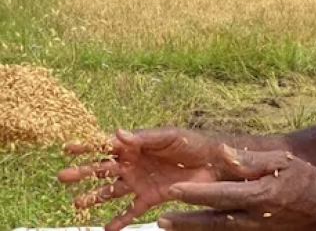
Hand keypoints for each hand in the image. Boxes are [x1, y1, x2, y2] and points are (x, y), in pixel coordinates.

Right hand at [57, 127, 226, 230]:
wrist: (214, 162)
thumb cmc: (192, 143)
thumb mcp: (168, 136)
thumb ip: (143, 137)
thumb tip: (117, 132)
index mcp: (136, 145)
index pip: (107, 145)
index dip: (87, 146)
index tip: (67, 148)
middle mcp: (134, 163)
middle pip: (103, 169)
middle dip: (83, 173)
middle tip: (63, 177)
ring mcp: (140, 181)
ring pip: (111, 191)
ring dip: (95, 197)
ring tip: (77, 204)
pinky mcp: (151, 197)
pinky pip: (131, 211)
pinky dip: (119, 220)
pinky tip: (107, 228)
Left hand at [157, 145, 315, 230]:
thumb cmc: (309, 181)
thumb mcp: (282, 162)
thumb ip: (250, 160)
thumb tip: (222, 152)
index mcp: (259, 196)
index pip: (220, 195)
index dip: (195, 193)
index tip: (173, 189)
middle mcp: (255, 217)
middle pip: (213, 220)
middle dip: (186, 220)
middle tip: (160, 218)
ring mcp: (257, 229)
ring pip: (218, 230)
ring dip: (193, 229)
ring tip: (168, 225)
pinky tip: (197, 229)